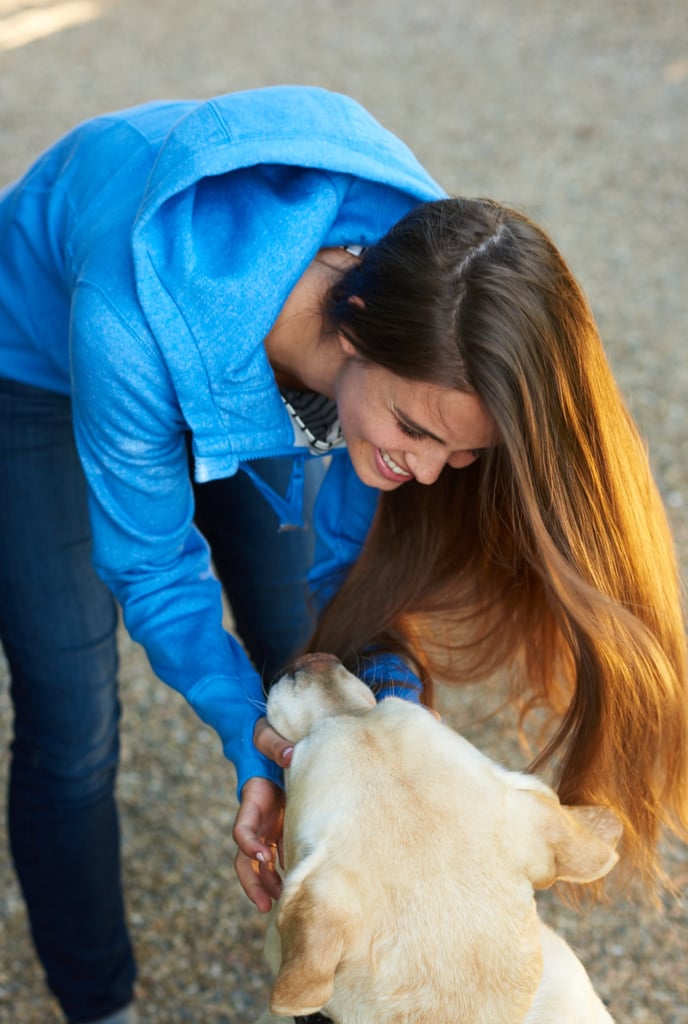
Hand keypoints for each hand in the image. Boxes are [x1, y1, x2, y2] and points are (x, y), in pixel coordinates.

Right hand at [232, 718, 293, 911]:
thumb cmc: (270, 738)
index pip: (242, 829)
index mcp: (252, 799)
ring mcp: (268, 825)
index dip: (249, 845)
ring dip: (266, 885)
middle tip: (266, 904)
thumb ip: (276, 743)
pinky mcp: (281, 827)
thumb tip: (291, 754)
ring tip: (281, 905)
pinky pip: (278, 856)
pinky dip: (284, 871)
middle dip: (252, 882)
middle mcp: (256, 817)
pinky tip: (298, 886)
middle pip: (244, 858)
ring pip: (259, 864)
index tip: (265, 856)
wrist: (275, 742)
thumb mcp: (268, 734)